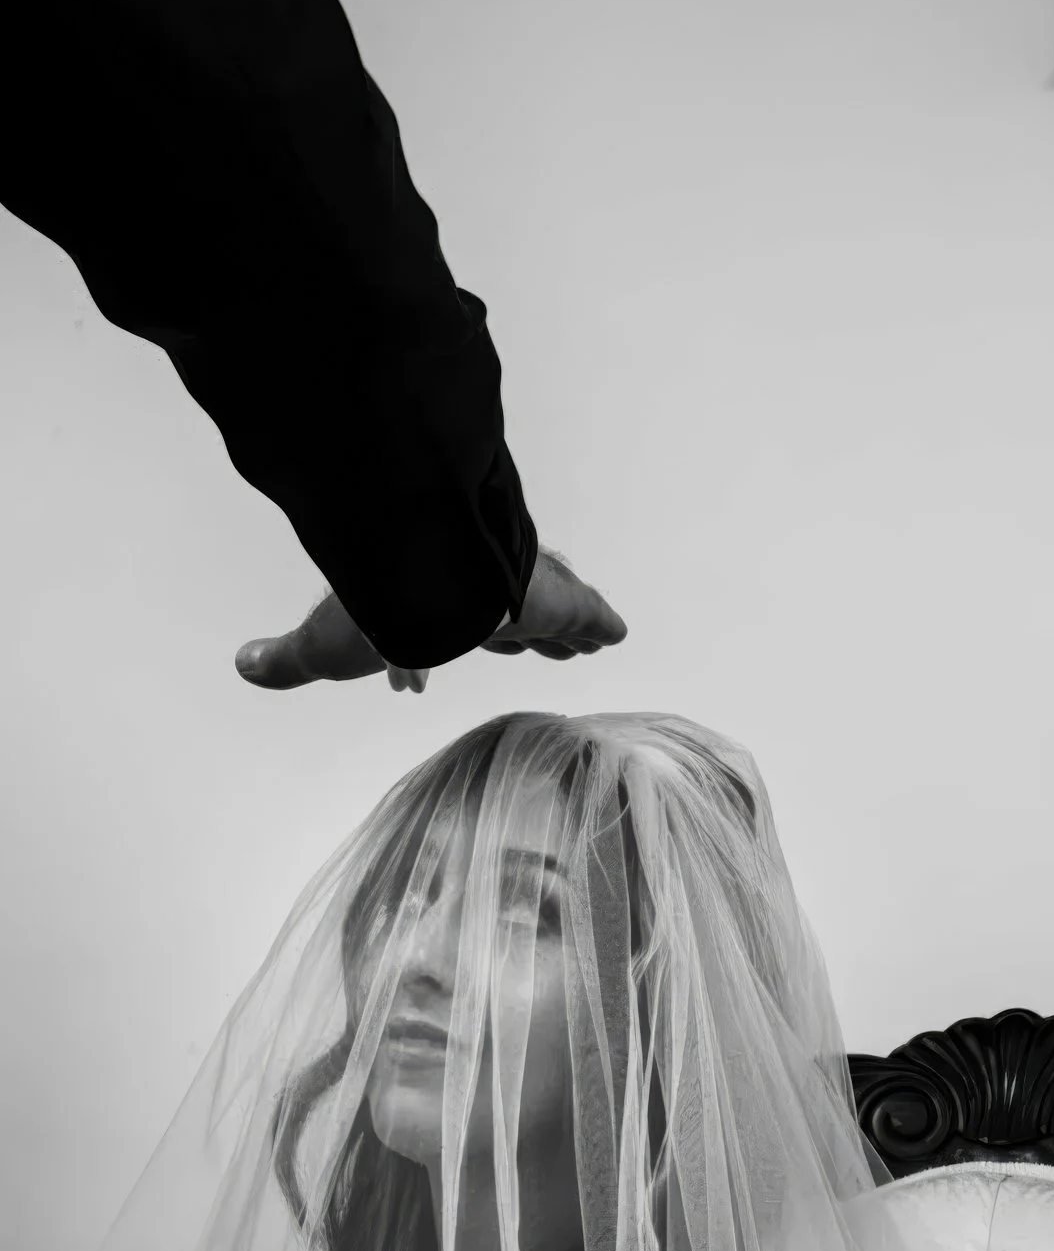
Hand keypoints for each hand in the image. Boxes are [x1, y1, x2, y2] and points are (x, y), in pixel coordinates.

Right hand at [235, 547, 625, 691]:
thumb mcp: (323, 645)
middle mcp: (475, 590)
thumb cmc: (370, 606)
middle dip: (510, 633)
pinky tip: (613, 632)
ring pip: (544, 611)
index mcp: (428, 599)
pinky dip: (596, 623)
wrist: (415, 573)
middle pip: (499, 616)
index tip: (420, 677)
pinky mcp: (553, 596)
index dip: (435, 647)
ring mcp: (520, 589)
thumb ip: (289, 660)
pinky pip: (582, 611)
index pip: (437, 626)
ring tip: (573, 645)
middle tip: (524, 648)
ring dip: (556, 630)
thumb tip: (242, 666)